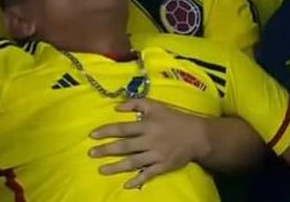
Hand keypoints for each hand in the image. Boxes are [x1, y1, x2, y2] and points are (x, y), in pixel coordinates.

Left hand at [89, 99, 206, 188]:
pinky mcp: (163, 166)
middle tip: (91, 154)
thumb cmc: (174, 118)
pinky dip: (137, 180)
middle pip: (124, 146)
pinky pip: (148, 175)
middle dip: (106, 150)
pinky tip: (126, 185)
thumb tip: (116, 107)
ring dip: (116, 167)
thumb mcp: (156, 105)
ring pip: (133, 162)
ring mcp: (156, 155)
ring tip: (101, 170)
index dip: (107, 131)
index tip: (92, 135)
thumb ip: (136, 104)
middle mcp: (150, 140)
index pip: (123, 128)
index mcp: (147, 125)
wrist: (197, 135)